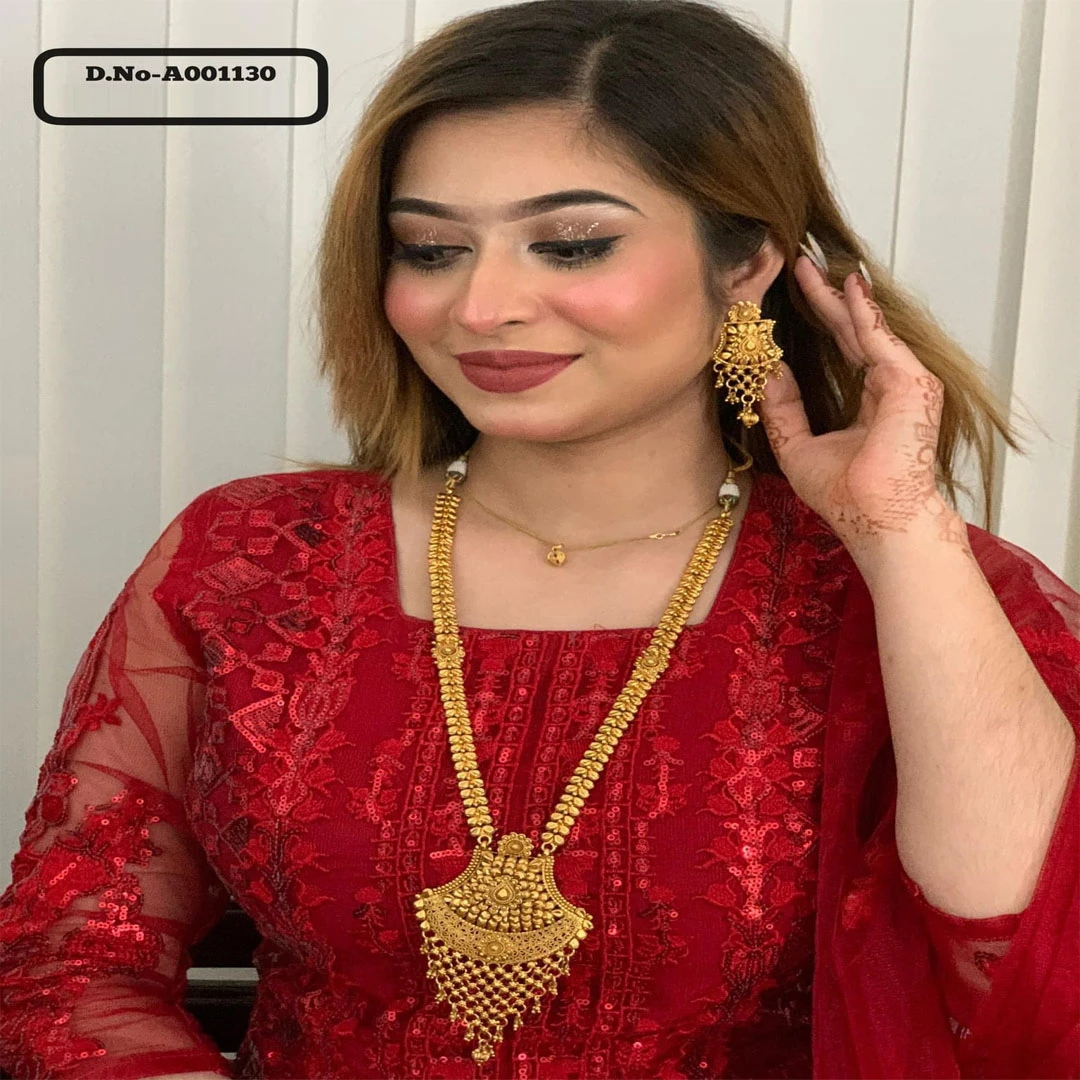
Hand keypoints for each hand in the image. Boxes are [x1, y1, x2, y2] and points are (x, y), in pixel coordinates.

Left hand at [757, 257, 965, 567]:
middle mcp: (890, 386)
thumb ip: (783, 408)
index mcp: (871, 401)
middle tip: (800, 264)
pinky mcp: (909, 381)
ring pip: (865, 328)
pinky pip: (879, 338)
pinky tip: (844, 285)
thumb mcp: (797, 445)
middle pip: (853, 331)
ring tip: (812, 266)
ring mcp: (904, 381)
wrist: (878, 520)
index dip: (821, 319)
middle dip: (826, 296)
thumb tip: (766, 372)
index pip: (844, 348)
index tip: (795, 292)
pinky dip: (862, 310)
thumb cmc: (847, 496)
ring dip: (839, 296)